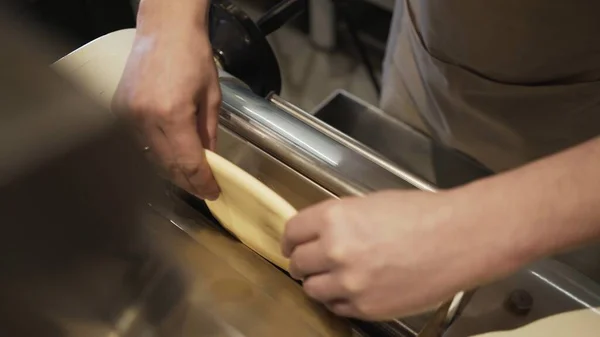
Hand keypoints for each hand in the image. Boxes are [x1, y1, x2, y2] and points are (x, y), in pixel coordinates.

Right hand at [113, 22, 220, 199]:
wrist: (165, 30)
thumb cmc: (191, 55)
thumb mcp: (211, 97)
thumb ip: (209, 133)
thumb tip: (210, 161)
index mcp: (172, 113)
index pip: (189, 162)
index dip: (202, 182)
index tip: (212, 192)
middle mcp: (145, 118)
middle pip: (168, 166)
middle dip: (187, 182)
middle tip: (203, 189)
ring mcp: (127, 115)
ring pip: (151, 158)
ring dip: (171, 171)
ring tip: (188, 177)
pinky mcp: (118, 111)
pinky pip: (138, 143)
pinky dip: (155, 153)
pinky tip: (168, 158)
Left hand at [282, 190, 518, 320]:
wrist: (458, 239)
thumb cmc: (421, 214)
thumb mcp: (369, 203)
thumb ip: (338, 220)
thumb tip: (318, 233)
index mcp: (334, 218)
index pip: (292, 232)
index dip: (291, 239)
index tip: (293, 244)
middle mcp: (335, 251)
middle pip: (298, 264)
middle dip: (303, 262)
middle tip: (313, 262)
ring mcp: (350, 283)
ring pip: (313, 290)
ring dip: (319, 283)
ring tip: (336, 277)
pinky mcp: (367, 308)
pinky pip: (338, 308)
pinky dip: (341, 299)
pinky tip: (356, 289)